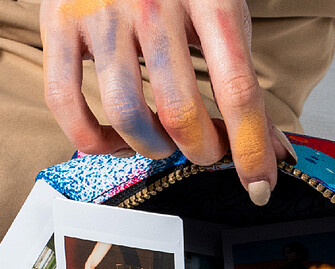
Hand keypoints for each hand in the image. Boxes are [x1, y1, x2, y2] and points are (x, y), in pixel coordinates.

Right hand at [40, 0, 291, 203]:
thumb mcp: (224, 17)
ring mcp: (102, 12)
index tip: (259, 185)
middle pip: (180, 110)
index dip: (250, 148)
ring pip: (126, 113)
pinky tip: (113, 139)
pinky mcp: (60, 22)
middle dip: (200, 151)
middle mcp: (154, 2)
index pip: (238, 89)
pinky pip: (66, 101)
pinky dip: (91, 138)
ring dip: (151, 148)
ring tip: (162, 142)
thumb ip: (245, 85)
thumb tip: (275, 153)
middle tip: (204, 151)